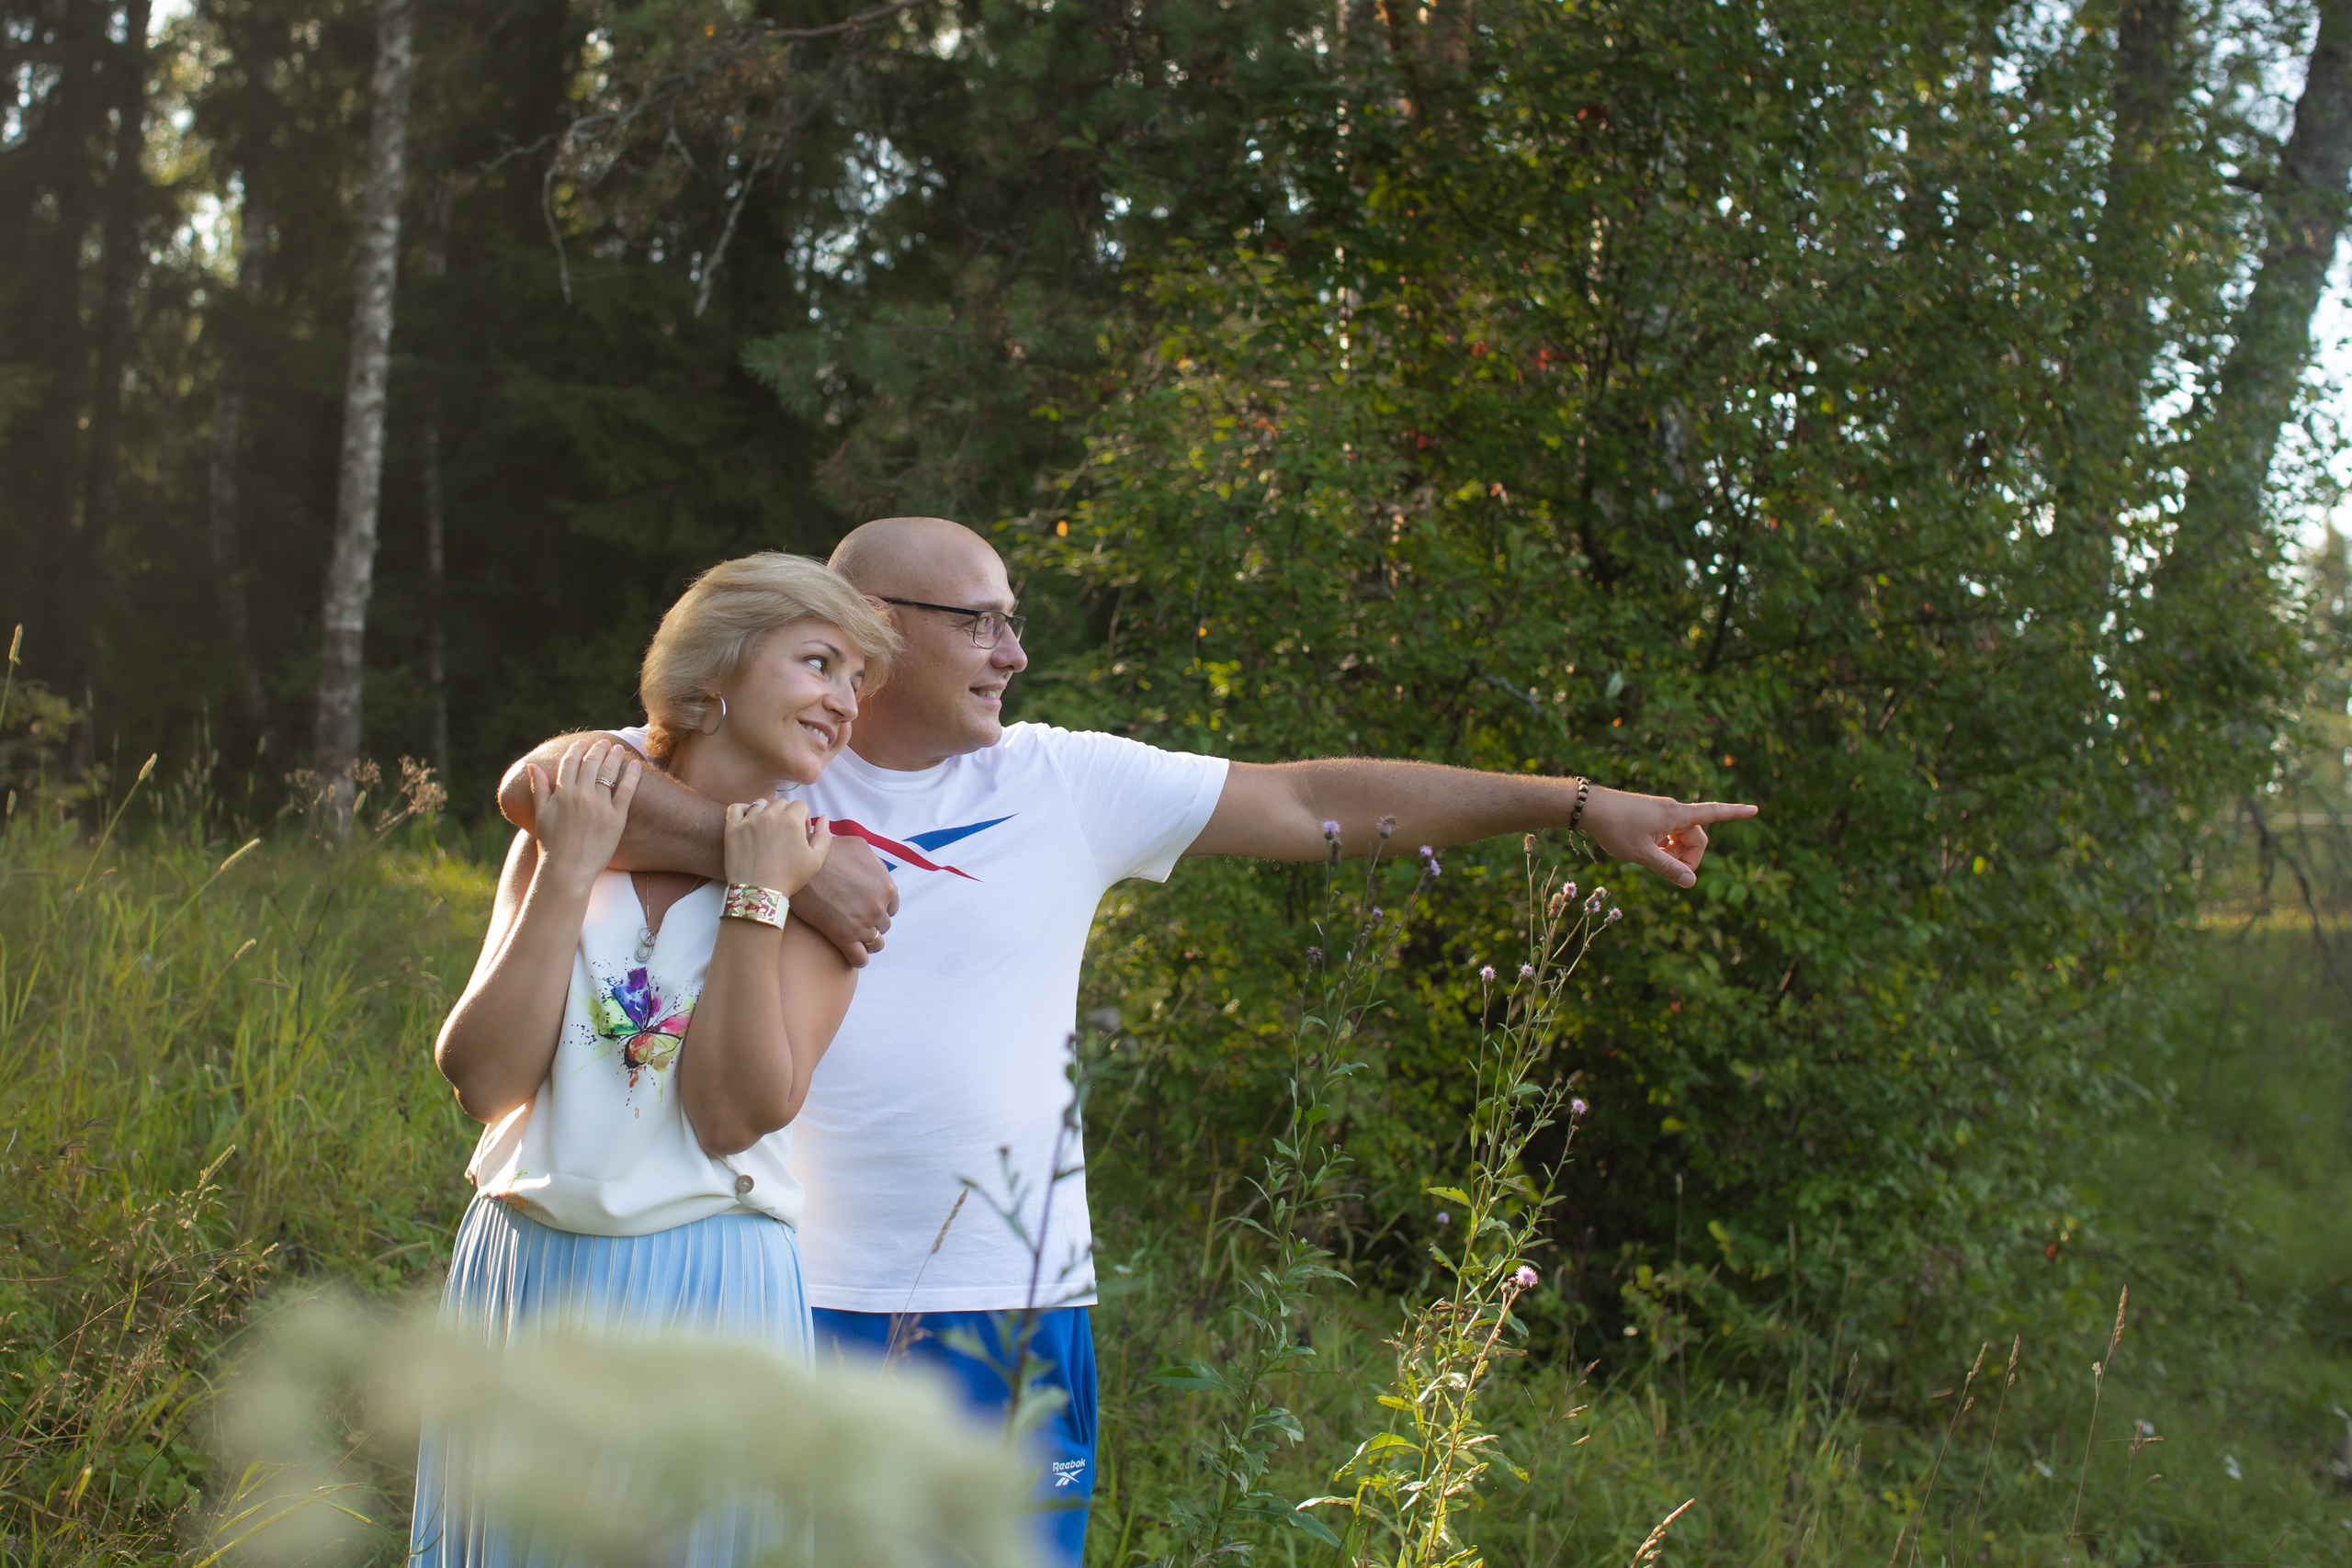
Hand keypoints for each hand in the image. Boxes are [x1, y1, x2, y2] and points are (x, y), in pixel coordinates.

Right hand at [525, 738, 641, 884]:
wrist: (568, 870)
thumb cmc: (552, 844)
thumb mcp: (541, 814)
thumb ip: (539, 788)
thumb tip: (532, 766)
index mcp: (562, 793)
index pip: (570, 763)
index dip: (577, 750)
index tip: (582, 743)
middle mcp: (581, 796)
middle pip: (591, 764)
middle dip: (597, 749)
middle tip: (603, 742)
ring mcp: (600, 806)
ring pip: (609, 773)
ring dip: (613, 757)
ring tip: (617, 749)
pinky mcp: (617, 818)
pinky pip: (626, 791)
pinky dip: (632, 775)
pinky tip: (635, 765)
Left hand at [722, 799, 830, 896]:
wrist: (759, 893)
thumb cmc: (789, 878)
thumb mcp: (816, 860)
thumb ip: (824, 836)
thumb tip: (825, 818)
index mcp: (791, 820)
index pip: (801, 806)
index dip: (803, 819)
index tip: (800, 834)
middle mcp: (770, 816)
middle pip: (781, 803)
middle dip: (786, 814)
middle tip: (784, 834)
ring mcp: (749, 821)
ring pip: (760, 804)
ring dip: (766, 812)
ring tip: (766, 829)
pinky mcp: (732, 828)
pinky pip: (735, 808)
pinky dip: (742, 810)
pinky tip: (747, 822)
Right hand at [786, 832, 899, 967]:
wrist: (800, 866)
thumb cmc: (827, 852)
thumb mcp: (859, 846)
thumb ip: (875, 863)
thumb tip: (880, 874)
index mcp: (886, 887)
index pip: (892, 907)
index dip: (879, 907)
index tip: (866, 907)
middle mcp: (878, 907)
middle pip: (883, 925)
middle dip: (872, 923)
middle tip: (855, 918)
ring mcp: (862, 925)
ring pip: (876, 943)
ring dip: (867, 942)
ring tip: (855, 938)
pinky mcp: (843, 937)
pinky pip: (860, 958)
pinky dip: (859, 958)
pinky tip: (851, 953)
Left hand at [1582, 789, 1757, 887]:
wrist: (1588, 807)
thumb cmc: (1615, 828)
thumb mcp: (1641, 854)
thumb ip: (1667, 868)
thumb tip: (1691, 882)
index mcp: (1676, 815)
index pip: (1713, 813)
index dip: (1735, 814)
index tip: (1754, 809)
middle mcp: (1672, 810)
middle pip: (1696, 837)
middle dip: (1689, 857)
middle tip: (1671, 872)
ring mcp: (1661, 812)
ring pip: (1680, 836)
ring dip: (1675, 852)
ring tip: (1653, 860)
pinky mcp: (1650, 815)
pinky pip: (1667, 833)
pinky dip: (1664, 846)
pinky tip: (1646, 851)